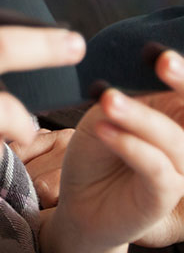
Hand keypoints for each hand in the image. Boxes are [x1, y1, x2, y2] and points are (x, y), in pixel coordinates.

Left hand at [41, 50, 183, 252]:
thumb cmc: (97, 151)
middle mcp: (182, 141)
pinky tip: (105, 130)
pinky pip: (156, 168)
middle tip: (163, 61)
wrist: (80, 200)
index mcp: (171, 114)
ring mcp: (178, 171)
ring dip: (142, 117)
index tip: (163, 54)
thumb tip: (137, 67)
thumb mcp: (107, 113)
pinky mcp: (163, 196)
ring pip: (174, 139)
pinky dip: (131, 145)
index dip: (182, 72)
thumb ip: (127, 95)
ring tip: (109, 101)